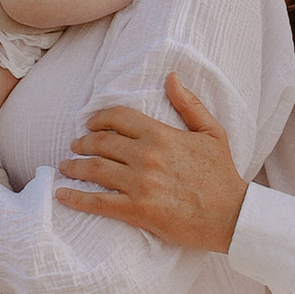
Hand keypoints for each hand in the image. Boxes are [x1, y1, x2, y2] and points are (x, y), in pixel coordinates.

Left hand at [57, 72, 244, 250]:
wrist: (232, 216)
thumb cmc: (222, 175)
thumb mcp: (211, 132)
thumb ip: (189, 104)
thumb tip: (171, 77)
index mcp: (161, 134)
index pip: (118, 117)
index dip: (98, 118)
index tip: (90, 124)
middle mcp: (146, 156)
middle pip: (101, 142)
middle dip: (83, 142)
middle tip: (74, 146)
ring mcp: (140, 184)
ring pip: (94, 169)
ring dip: (74, 166)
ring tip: (65, 166)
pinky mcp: (137, 210)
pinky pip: (98, 203)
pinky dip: (76, 198)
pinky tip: (62, 195)